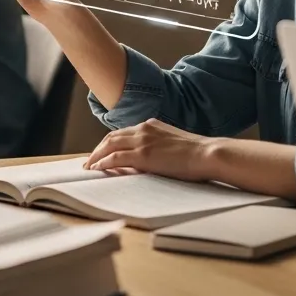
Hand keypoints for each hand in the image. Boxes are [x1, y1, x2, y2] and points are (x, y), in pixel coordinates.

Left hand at [85, 119, 218, 181]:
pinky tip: (96, 169)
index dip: (110, 143)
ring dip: (96, 156)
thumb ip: (158, 147)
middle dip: (98, 149)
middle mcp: (143, 129)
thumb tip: (149, 160)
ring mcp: (142, 140)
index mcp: (151, 125)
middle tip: (90, 161)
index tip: (102, 153)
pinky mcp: (143, 155)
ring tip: (88, 167)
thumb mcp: (174, 144)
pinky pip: (115, 157)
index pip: (123, 133)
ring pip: (109, 144)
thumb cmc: (197, 154)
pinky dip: (103, 162)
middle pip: (112, 136)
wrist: (207, 154)